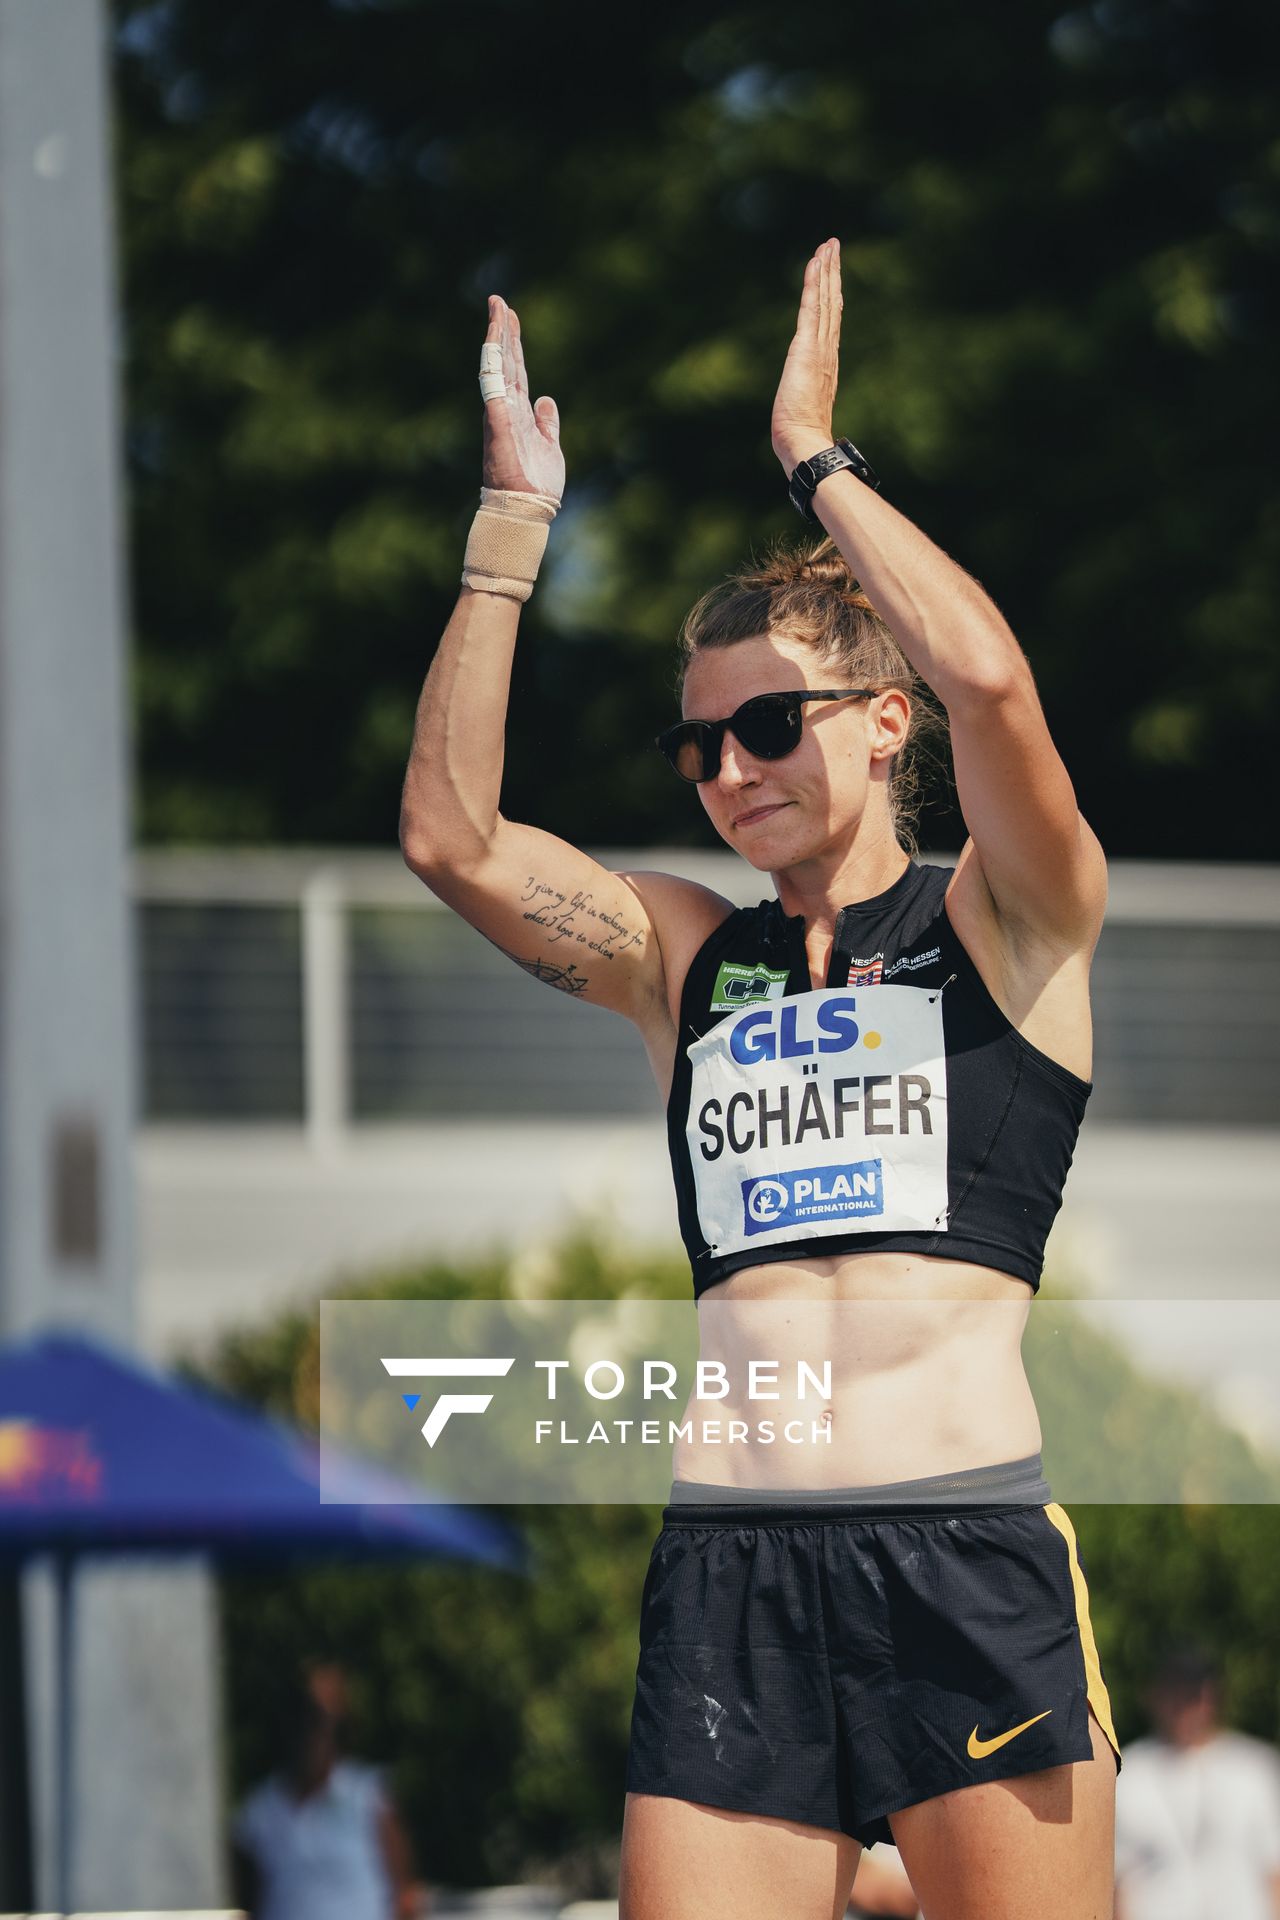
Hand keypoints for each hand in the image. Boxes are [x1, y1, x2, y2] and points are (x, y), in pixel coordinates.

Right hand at [480, 295, 564, 501]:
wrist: (526, 509)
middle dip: (504, 330)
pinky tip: (494, 341)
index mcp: (520, 412)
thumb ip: (547, 422)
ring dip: (497, 338)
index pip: (517, 370)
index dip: (515, 343)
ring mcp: (501, 413)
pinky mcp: (498, 422)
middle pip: (506, 361)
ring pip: (497, 367)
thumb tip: (547, 400)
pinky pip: (493, 387)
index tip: (512, 315)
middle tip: (500, 302)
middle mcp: (507, 408)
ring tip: (498, 310)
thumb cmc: (536, 484)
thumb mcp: (550, 445)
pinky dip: (493, 364)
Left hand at [771, 237, 841, 471]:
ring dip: (826, 270)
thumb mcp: (803, 412)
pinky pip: (811, 306)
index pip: (830, 323)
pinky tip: (815, 261)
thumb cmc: (802, 436)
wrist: (804, 442)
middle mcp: (827, 351)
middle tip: (833, 246)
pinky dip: (814, 282)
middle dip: (832, 273)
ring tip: (828, 245)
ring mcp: (819, 347)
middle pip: (831, 304)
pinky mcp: (807, 346)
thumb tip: (803, 418)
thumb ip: (806, 403)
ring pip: (824, 300)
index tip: (832, 275)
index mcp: (827, 364)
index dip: (832, 296)